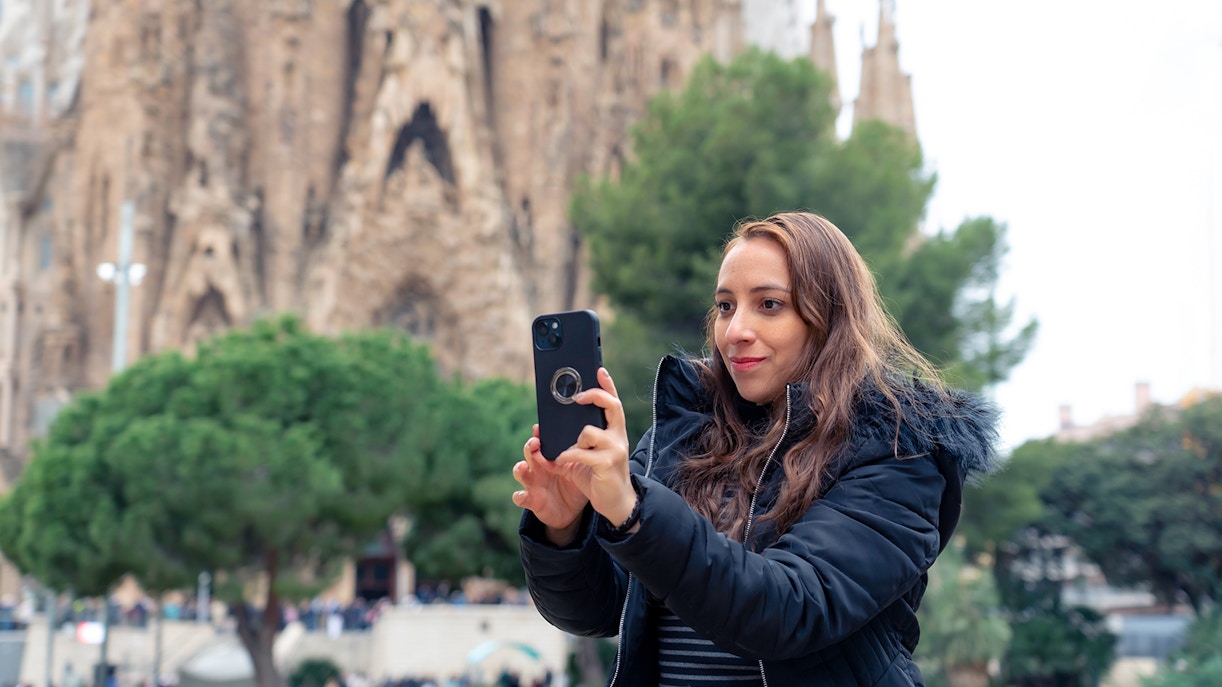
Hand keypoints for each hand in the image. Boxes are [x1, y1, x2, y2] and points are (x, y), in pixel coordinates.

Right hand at [513, 424, 589, 544]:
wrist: (572, 512)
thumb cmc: (574, 485)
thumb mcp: (580, 470)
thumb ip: (581, 456)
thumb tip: (594, 436)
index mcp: (550, 458)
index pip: (542, 442)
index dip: (539, 434)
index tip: (539, 427)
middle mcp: (538, 468)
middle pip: (529, 453)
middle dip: (530, 446)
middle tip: (535, 443)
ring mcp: (533, 483)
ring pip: (520, 472)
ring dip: (520, 468)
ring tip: (523, 466)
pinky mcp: (531, 500)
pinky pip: (520, 497)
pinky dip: (519, 496)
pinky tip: (522, 495)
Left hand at [553, 368, 636, 528]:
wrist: (616, 503)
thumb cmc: (599, 476)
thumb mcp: (585, 456)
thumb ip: (569, 443)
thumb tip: (541, 432)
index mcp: (614, 431)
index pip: (613, 402)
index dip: (607, 385)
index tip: (598, 370)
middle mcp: (618, 437)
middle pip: (611, 405)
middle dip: (594, 395)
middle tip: (577, 397)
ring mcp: (615, 450)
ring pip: (589, 431)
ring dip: (575, 439)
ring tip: (570, 451)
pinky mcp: (606, 464)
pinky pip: (581, 452)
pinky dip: (567, 455)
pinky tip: (562, 460)